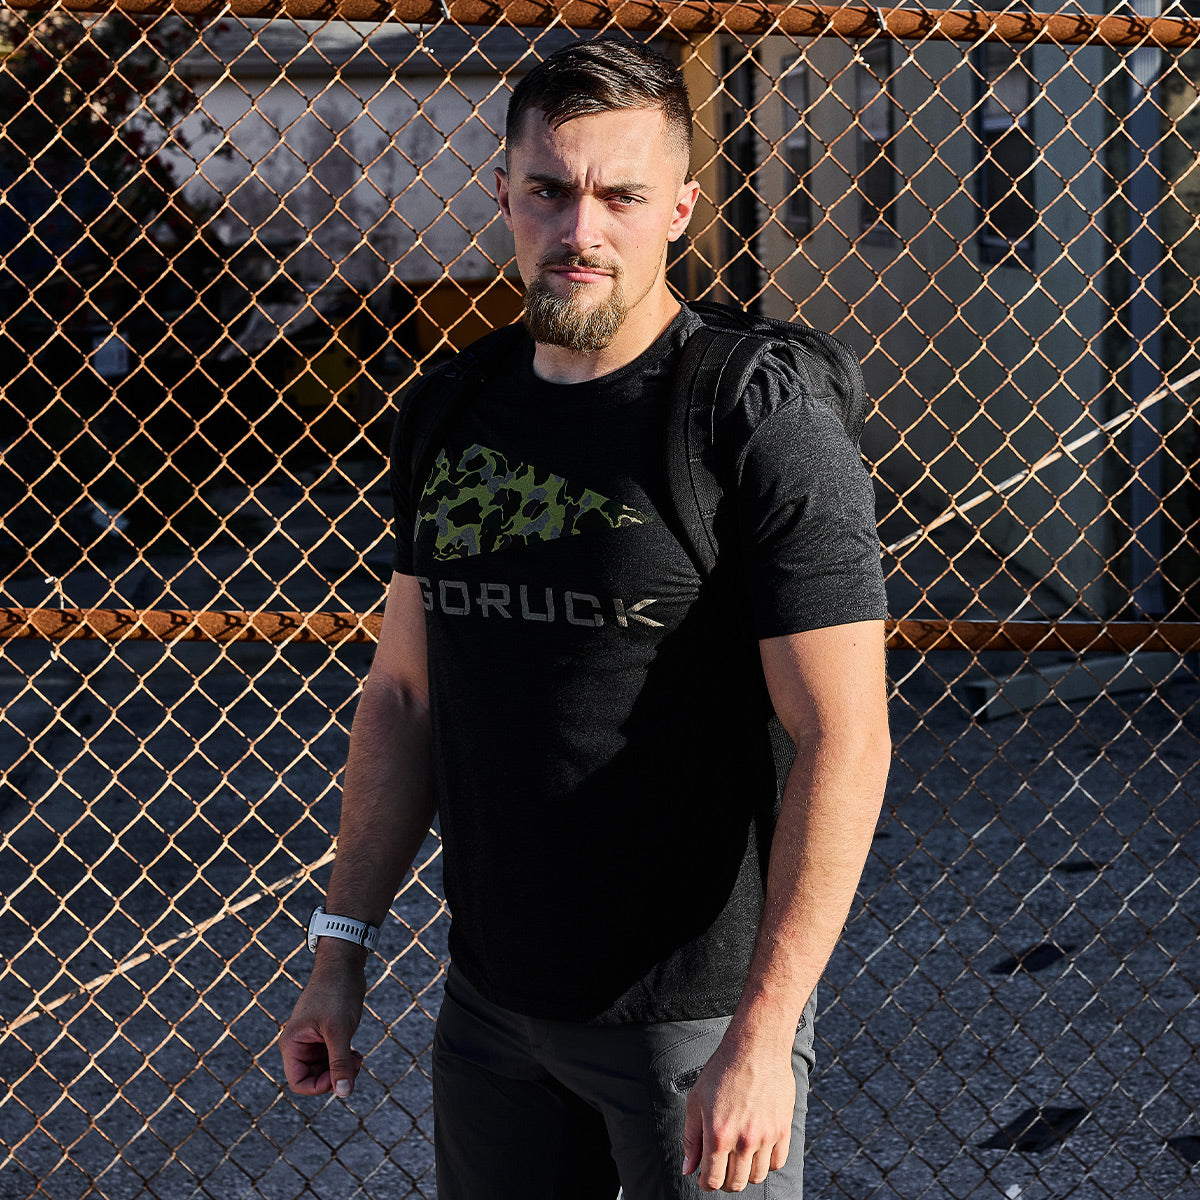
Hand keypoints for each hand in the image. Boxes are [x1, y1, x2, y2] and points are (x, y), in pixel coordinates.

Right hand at [279, 957, 366, 1097]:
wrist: (344, 964)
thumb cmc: (337, 993)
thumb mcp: (340, 1031)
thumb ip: (340, 1063)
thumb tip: (344, 1093)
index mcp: (292, 1044)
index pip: (299, 1083)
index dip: (321, 1086)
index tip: (342, 1074)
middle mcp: (299, 1044)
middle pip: (313, 1078)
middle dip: (335, 1076)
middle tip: (356, 1063)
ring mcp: (312, 1040)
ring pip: (324, 1069)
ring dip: (342, 1068)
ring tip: (358, 1057)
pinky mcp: (325, 1034)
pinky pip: (331, 1057)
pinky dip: (344, 1059)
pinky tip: (357, 1053)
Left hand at [681, 1028, 796, 1191]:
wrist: (755, 1047)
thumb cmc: (722, 1071)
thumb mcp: (696, 1101)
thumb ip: (691, 1138)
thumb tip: (688, 1169)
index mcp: (718, 1134)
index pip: (713, 1180)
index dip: (706, 1182)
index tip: (705, 1176)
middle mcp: (743, 1140)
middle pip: (736, 1183)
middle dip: (724, 1181)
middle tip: (721, 1167)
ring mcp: (766, 1136)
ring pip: (757, 1177)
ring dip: (745, 1173)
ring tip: (738, 1157)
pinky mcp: (783, 1129)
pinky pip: (777, 1162)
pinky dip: (766, 1163)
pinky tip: (756, 1149)